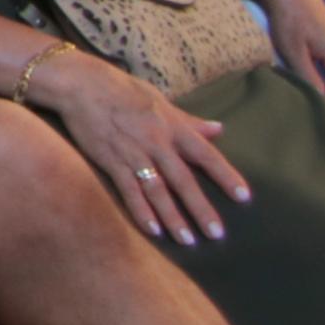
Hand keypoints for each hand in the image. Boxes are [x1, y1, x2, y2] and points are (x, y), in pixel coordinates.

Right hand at [39, 49, 244, 241]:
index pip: (206, 154)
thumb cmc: (121, 89)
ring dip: (173, 217)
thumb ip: (188, 120)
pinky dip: (140, 210)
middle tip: (216, 234)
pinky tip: (152, 229)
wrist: (80, 83)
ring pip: (158, 190)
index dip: (226, 175)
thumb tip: (219, 129)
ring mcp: (132, 153)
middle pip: (184, 180)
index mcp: (172, 126)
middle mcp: (156, 142)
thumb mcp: (159, 100)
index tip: (244, 197)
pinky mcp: (110, 160)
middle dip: (201, 208)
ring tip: (187, 240)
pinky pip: (128, 190)